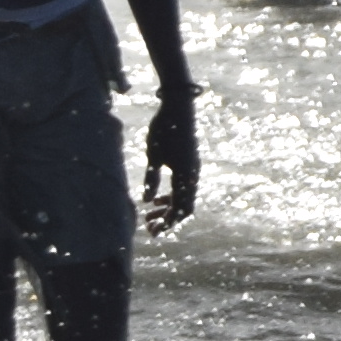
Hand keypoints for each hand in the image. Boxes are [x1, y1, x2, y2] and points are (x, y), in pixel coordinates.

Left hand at [142, 86, 199, 232]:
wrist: (179, 109)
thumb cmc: (165, 131)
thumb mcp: (154, 156)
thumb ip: (152, 179)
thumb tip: (147, 201)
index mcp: (185, 175)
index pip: (180, 208)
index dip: (168, 223)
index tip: (153, 232)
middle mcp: (192, 175)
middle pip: (184, 207)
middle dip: (168, 220)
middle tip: (149, 227)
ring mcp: (192, 170)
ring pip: (184, 198)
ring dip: (168, 209)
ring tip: (149, 215)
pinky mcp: (189, 165)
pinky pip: (183, 188)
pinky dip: (171, 197)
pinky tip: (157, 199)